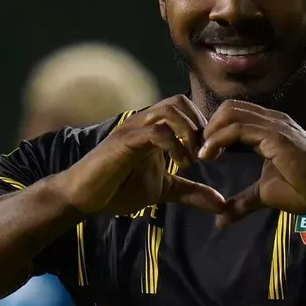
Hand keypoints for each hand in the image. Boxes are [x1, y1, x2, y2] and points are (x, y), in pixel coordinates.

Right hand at [54, 95, 224, 216]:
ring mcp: (133, 129)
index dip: (204, 126)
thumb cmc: (119, 188)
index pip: (186, 108)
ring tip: (192, 159)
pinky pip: (156, 131)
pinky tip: (180, 166)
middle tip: (205, 154)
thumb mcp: (164, 190)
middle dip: (199, 125)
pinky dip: (174, 145)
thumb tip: (222, 205)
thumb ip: (191, 192)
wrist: (84, 197)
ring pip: (170, 109)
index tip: (212, 154)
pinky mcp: (124, 141)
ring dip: (189, 132)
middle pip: (180, 101)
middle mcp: (144, 122)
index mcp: (155, 128)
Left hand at [199, 100, 305, 226]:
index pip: (235, 115)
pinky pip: (238, 128)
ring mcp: (274, 124)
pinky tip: (210, 154)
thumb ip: (243, 201)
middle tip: (199, 150)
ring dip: (211, 131)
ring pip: (231, 112)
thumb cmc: (305, 190)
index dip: (214, 130)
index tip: (202, 152)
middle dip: (209, 126)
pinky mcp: (275, 135)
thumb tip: (221, 219)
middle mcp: (271, 120)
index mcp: (270, 128)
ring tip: (202, 153)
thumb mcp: (265, 194)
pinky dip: (218, 139)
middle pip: (229, 107)